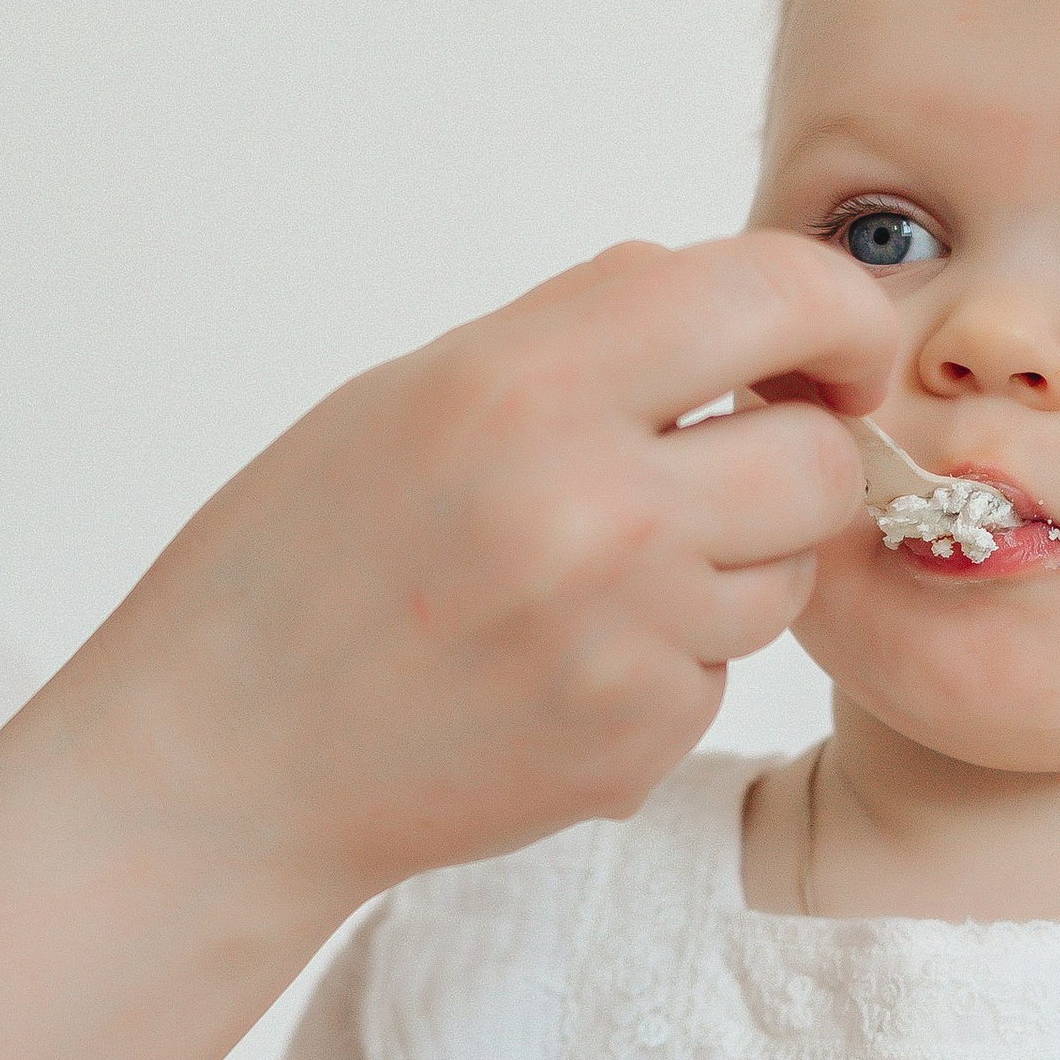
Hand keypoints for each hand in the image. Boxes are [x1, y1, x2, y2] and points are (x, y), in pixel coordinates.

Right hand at [74, 236, 892, 939]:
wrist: (223, 766)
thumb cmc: (298, 563)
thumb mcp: (410, 393)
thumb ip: (580, 332)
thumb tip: (724, 292)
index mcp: (526, 387)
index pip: (775, 294)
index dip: (837, 315)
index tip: (827, 349)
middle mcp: (595, 511)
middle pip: (824, 461)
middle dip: (798, 455)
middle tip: (728, 465)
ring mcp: (626, 640)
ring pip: (786, 576)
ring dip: (731, 566)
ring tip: (599, 578)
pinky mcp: (638, 741)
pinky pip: (722, 670)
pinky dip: (668, 660)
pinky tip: (558, 664)